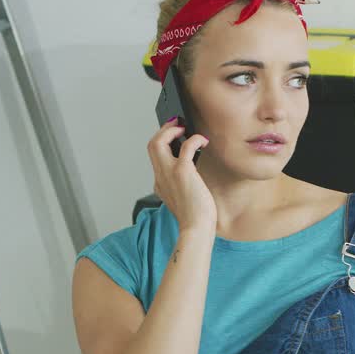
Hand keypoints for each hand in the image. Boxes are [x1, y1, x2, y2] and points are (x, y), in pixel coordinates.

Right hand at [147, 118, 215, 232]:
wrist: (196, 228)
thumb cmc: (195, 217)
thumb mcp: (184, 199)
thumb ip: (182, 186)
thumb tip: (193, 173)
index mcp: (160, 184)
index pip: (155, 158)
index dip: (164, 145)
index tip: (174, 138)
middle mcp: (160, 177)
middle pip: (151, 145)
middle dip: (162, 131)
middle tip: (176, 125)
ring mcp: (169, 173)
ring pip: (158, 141)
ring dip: (170, 130)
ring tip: (184, 128)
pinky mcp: (182, 172)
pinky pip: (186, 146)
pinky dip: (194, 139)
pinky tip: (203, 141)